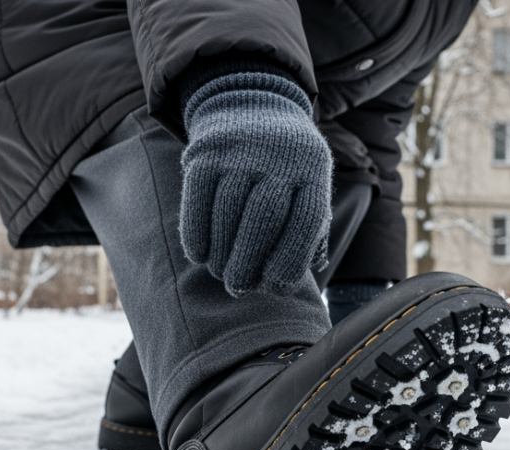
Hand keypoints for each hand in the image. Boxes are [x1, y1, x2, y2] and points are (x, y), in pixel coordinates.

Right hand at [179, 71, 332, 296]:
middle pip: (264, 218)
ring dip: (221, 252)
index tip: (276, 284)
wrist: (252, 103)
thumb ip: (309, 230)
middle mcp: (279, 156)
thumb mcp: (309, 184)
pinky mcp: (207, 150)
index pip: (307, 220)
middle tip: (239, 286)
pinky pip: (197, 199)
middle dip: (249, 262)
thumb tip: (286, 282)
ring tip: (221, 272)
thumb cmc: (287, 165)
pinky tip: (200, 255)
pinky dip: (196, 233)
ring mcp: (240, 151)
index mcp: (312, 168)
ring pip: (228, 211)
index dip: (291, 258)